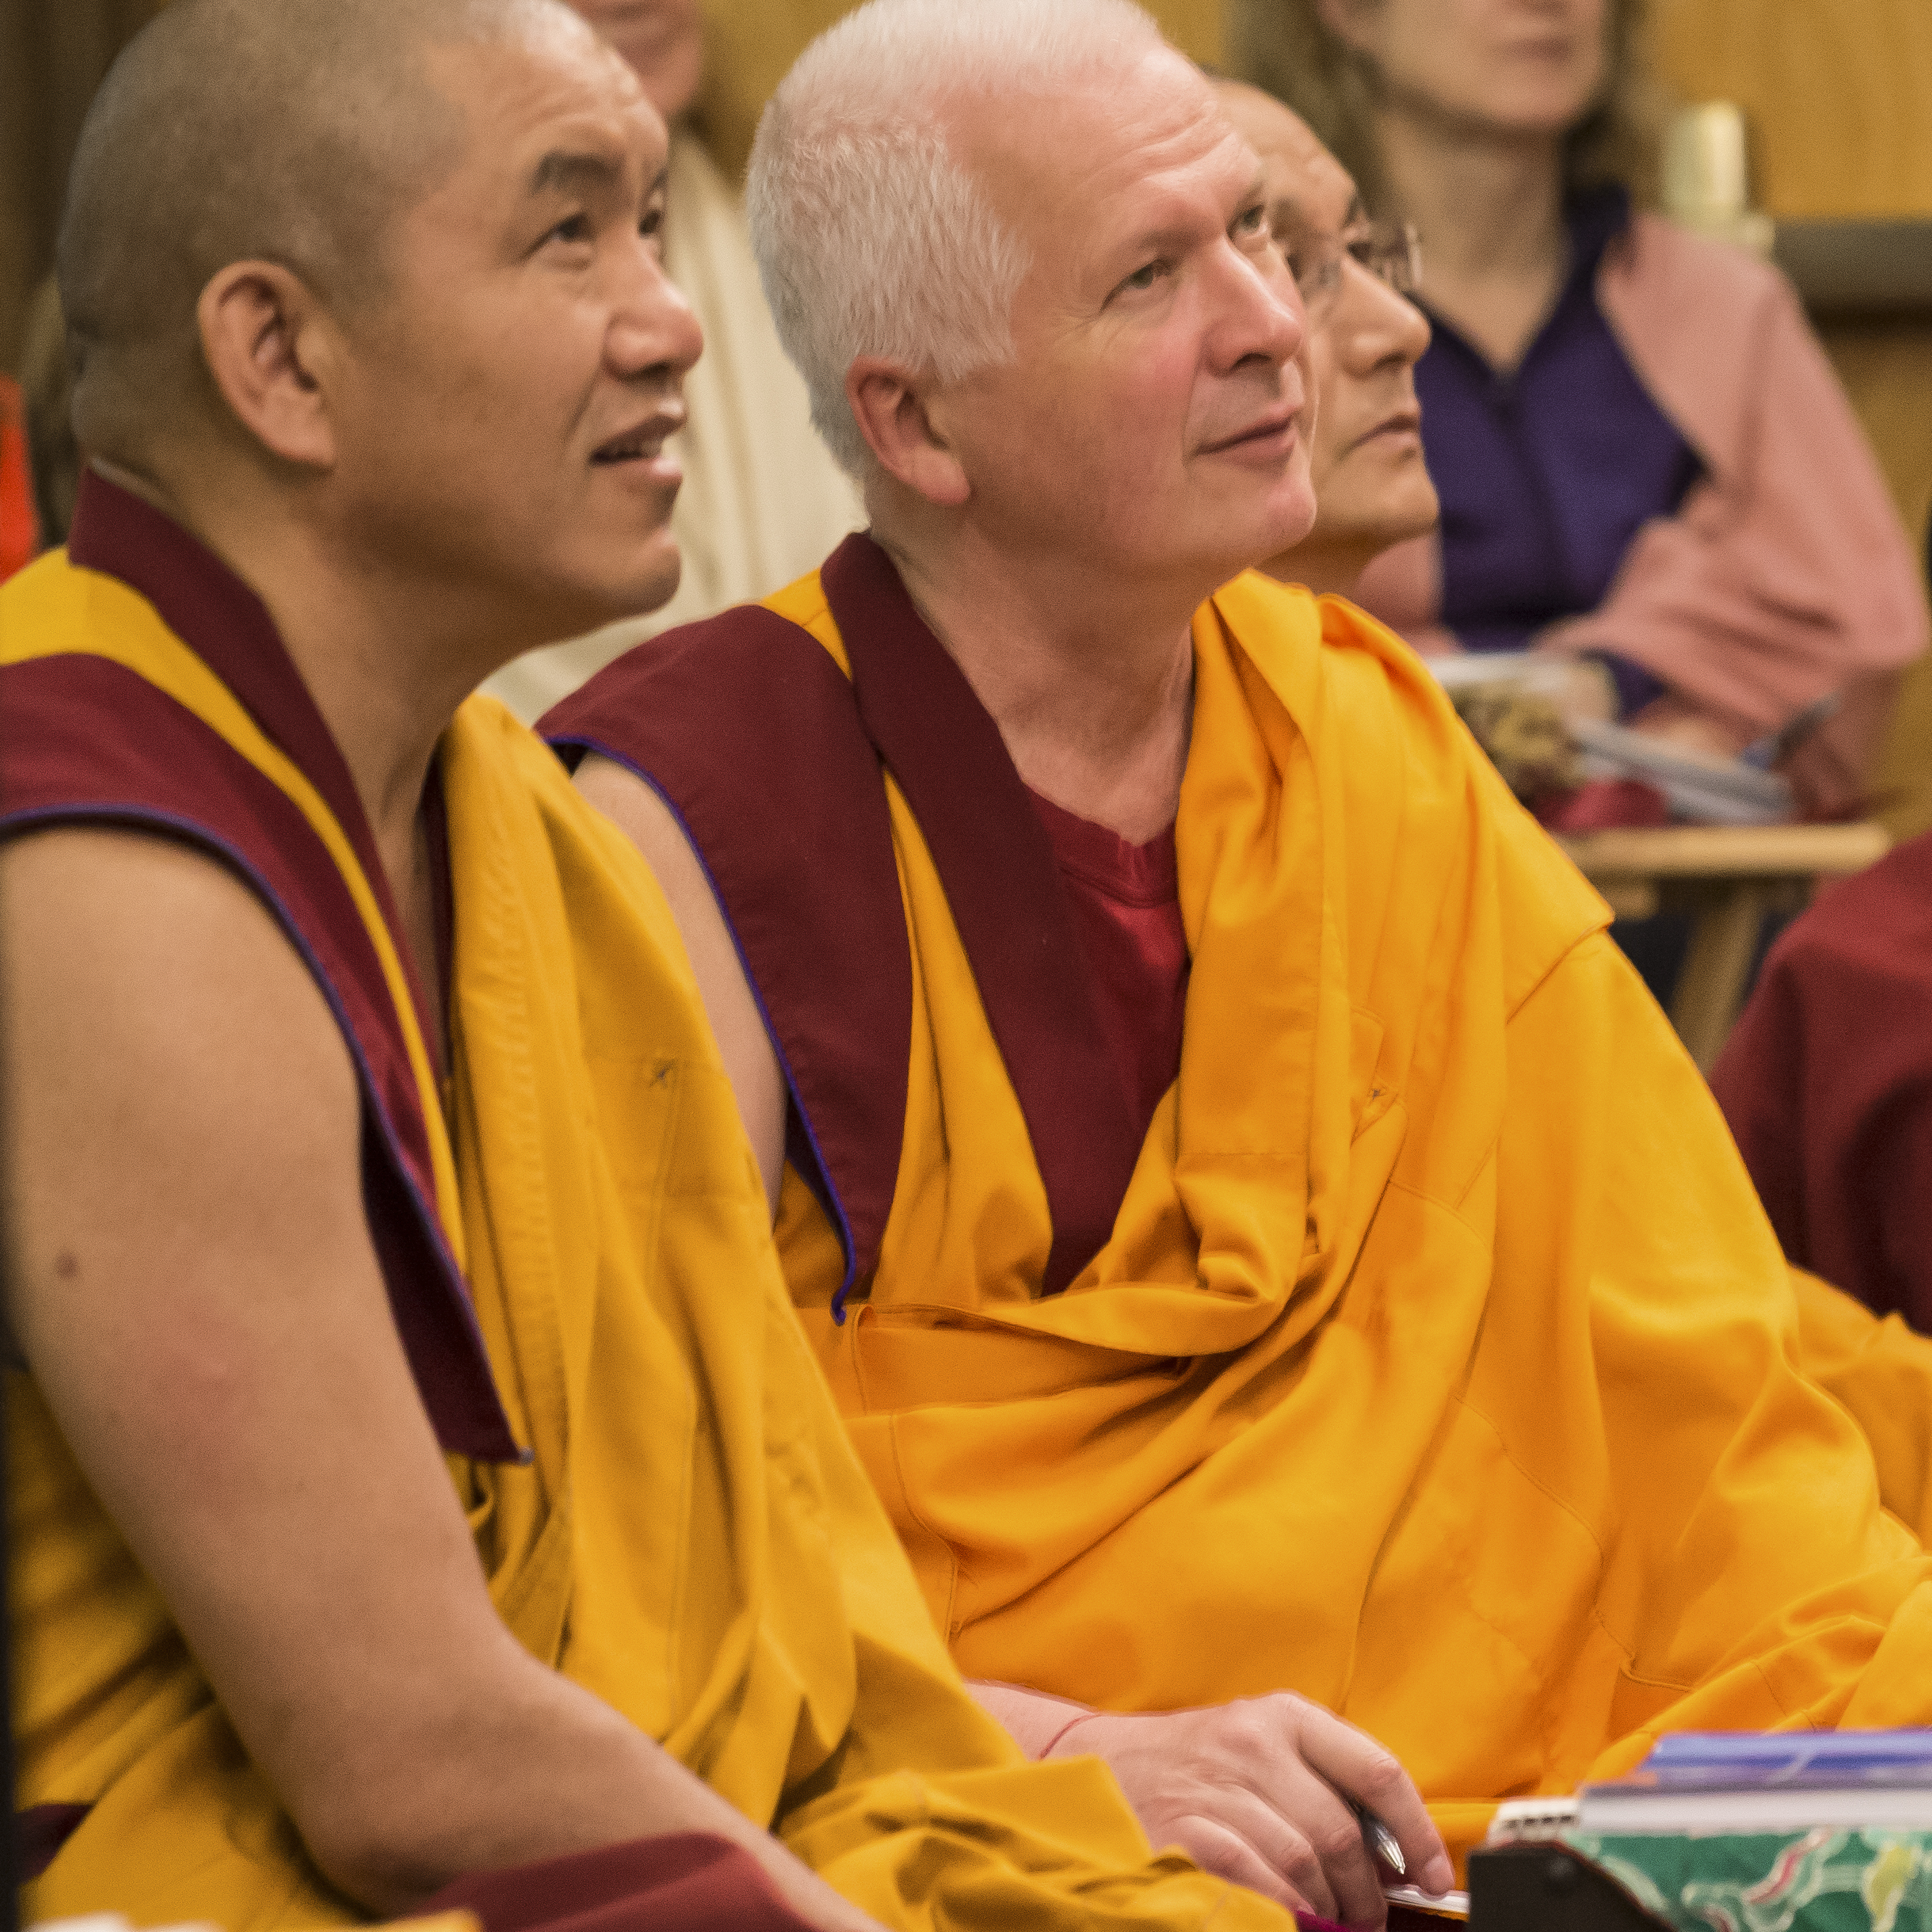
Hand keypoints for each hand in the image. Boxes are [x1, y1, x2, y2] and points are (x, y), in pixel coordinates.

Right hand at [1047, 1693, 1450, 1928]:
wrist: (1104, 1760)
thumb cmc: (1200, 1762)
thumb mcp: (1263, 1747)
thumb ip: (1323, 1783)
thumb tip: (1395, 1855)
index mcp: (1286, 1715)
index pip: (1376, 1770)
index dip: (1418, 1833)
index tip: (1433, 1878)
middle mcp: (1255, 1741)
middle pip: (1341, 1833)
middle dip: (1365, 1893)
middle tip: (1364, 1918)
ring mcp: (1218, 1783)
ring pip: (1304, 1864)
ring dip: (1327, 1909)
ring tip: (1325, 1921)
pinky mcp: (1186, 1827)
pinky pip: (1258, 1881)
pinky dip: (1282, 1909)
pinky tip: (1285, 1915)